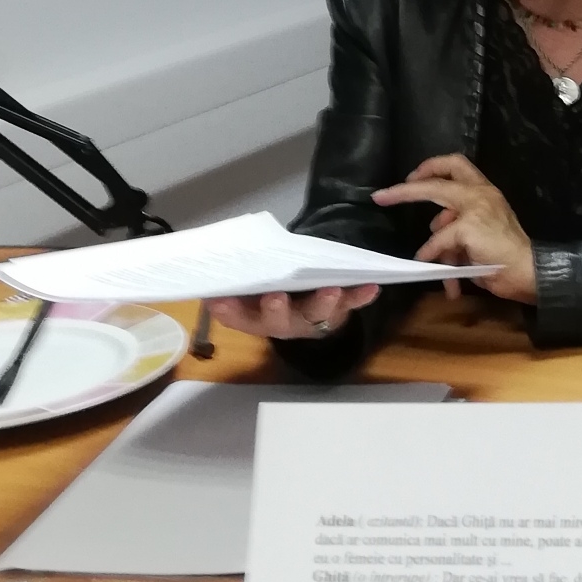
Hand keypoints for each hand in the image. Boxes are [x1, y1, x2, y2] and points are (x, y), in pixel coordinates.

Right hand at [207, 285, 380, 339]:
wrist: (308, 313)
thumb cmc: (271, 294)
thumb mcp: (250, 292)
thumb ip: (236, 282)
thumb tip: (209, 259)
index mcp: (256, 317)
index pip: (237, 318)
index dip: (227, 311)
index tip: (217, 300)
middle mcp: (283, 322)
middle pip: (278, 320)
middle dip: (276, 309)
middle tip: (275, 297)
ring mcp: (312, 317)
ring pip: (316, 314)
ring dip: (323, 302)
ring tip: (331, 289)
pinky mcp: (339, 310)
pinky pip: (351, 304)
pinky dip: (361, 296)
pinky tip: (372, 287)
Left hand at [373, 154, 536, 304]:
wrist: (527, 270)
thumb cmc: (506, 255)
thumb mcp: (480, 233)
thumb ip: (457, 225)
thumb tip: (435, 229)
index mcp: (485, 191)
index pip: (457, 164)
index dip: (431, 166)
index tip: (413, 178)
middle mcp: (480, 193)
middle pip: (438, 179)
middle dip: (405, 189)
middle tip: (382, 196)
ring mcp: (475, 208)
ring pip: (437, 218)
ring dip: (431, 241)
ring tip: (429, 262)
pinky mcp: (468, 227)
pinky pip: (440, 242)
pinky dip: (434, 255)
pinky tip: (434, 269)